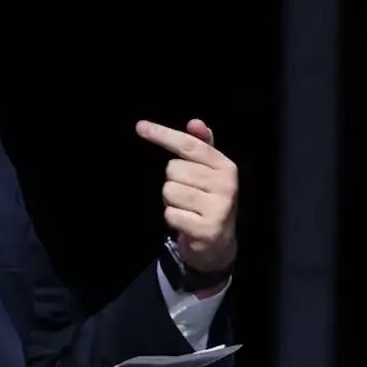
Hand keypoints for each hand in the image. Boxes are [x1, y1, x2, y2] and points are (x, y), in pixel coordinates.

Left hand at [137, 119, 237, 273]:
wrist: (218, 244)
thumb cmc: (208, 200)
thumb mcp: (208, 172)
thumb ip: (201, 146)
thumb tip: (195, 122)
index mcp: (225, 166)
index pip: (189, 145)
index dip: (163, 134)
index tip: (140, 126)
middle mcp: (225, 185)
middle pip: (173, 169)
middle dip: (173, 181)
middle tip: (188, 194)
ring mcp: (218, 208)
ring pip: (169, 191)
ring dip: (171, 201)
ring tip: (188, 208)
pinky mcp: (207, 229)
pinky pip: (170, 214)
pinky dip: (173, 218)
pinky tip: (187, 222)